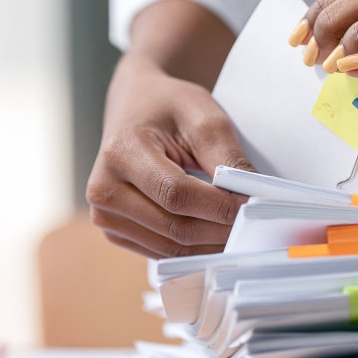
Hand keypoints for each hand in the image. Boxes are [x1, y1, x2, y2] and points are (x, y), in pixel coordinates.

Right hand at [86, 55, 251, 258]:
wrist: (135, 106)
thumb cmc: (168, 107)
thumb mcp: (203, 118)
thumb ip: (228, 159)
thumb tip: (254, 198)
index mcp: (120, 152)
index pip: (176, 194)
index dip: (220, 206)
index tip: (252, 205)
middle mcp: (103, 188)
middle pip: (174, 227)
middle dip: (220, 229)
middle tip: (254, 224)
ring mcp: (104, 214)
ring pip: (170, 247)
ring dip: (210, 245)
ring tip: (238, 230)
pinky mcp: (113, 230)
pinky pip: (161, 252)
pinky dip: (193, 248)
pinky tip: (213, 235)